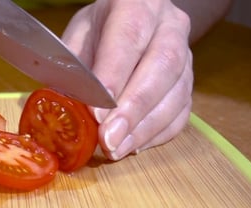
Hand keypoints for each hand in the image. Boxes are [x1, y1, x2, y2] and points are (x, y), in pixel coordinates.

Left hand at [62, 0, 192, 159]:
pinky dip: (157, 134)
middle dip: (133, 109)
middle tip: (108, 140)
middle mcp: (169, 26)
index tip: (96, 112)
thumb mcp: (79, 35)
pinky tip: (133, 145)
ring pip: (177, 93)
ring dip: (145, 128)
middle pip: (162, 66)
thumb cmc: (101, 30)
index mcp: (136, 3)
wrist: (134, 20)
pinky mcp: (188, 81)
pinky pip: (182, 111)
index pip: (128, 37)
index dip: (113, 76)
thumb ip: (72, 65)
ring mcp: (186, 54)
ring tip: (116, 149)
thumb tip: (61, 105)